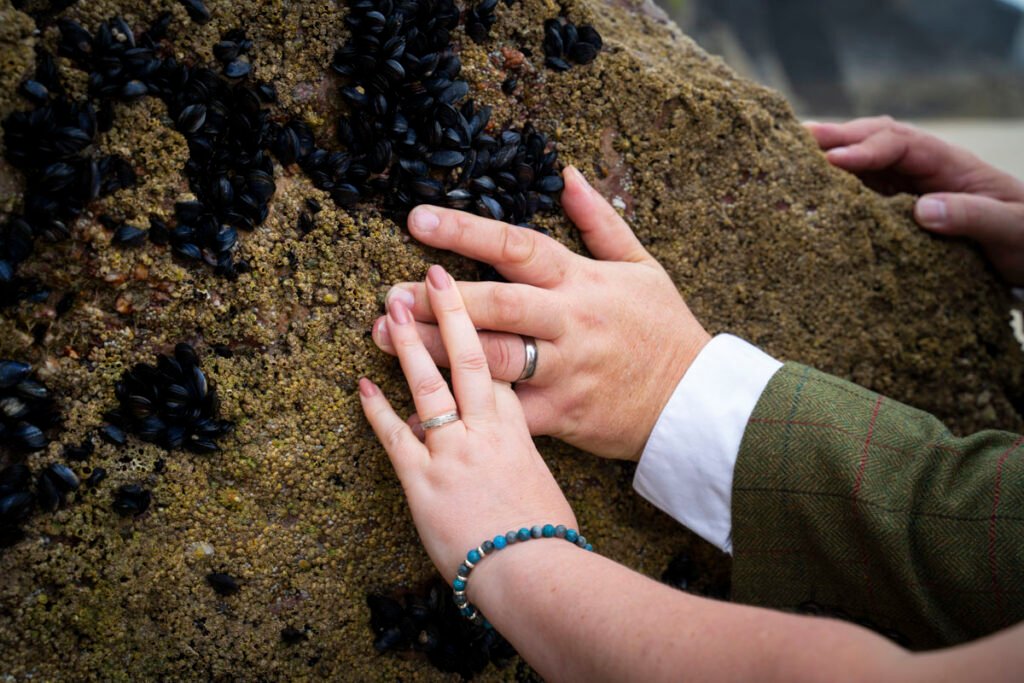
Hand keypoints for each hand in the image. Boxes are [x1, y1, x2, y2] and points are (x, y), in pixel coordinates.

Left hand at [359, 265, 574, 575]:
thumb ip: (524, 460)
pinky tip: (362, 383)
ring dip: (410, 344)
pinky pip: (395, 436)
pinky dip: (377, 410)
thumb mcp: (545, 485)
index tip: (477, 295)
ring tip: (392, 308)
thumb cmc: (549, 537)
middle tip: (433, 276)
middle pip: (471, 358)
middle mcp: (486, 431)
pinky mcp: (423, 480)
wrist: (534, 571)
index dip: (488, 326)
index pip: (502, 366)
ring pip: (430, 385)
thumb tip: (513, 459)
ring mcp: (453, 452)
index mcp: (519, 430)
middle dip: (451, 313)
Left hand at [372, 167, 710, 460]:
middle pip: (497, 303)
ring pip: (493, 358)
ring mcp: (564, 370)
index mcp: (582, 280)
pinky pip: (506, 413)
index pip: (517, 246)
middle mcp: (569, 322)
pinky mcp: (561, 413)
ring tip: (386, 338)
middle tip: (390, 294)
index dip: (466, 230)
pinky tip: (422, 409)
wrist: (692, 400)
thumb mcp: (641, 265)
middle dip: (439, 298)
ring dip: (437, 347)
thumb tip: (565, 176)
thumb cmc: (662, 329)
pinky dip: (464, 411)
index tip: (417, 219)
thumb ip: (599, 221)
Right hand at [806, 117, 1023, 284]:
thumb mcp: (1012, 228)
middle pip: (874, 139)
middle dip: (836, 139)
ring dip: (828, 157)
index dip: (866, 149)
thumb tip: (923, 209)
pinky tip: (807, 188)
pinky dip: (833, 185)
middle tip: (794, 142)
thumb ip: (972, 215)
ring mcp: (909, 185)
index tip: (834, 161)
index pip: (901, 144)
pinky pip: (861, 189)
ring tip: (788, 158)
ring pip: (863, 160)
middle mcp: (924, 167)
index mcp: (951, 164)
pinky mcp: (897, 207)